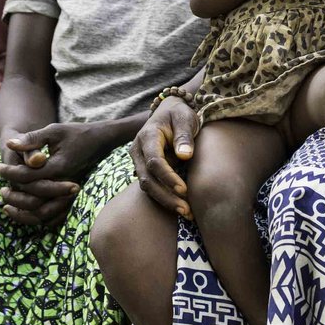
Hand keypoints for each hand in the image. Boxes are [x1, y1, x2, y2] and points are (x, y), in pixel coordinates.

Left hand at [0, 123, 94, 227]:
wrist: (101, 141)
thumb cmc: (76, 133)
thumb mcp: (54, 131)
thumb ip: (32, 139)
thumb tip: (9, 144)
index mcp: (58, 167)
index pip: (27, 176)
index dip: (9, 173)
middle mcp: (64, 184)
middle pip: (33, 200)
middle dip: (13, 196)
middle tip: (1, 189)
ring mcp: (70, 194)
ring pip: (42, 214)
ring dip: (22, 212)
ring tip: (7, 204)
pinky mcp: (72, 199)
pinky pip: (53, 217)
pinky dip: (36, 218)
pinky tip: (24, 212)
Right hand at [130, 96, 201, 216]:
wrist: (169, 111)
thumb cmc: (179, 114)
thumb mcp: (185, 118)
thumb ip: (184, 135)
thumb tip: (184, 155)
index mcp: (147, 136)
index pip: (154, 161)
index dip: (168, 177)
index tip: (185, 190)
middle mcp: (138, 150)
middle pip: (147, 179)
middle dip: (166, 196)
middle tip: (186, 210)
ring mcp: (138, 161)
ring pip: (147, 186)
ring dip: (165, 201)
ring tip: (186, 213)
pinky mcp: (144, 169)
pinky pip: (151, 186)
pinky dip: (164, 198)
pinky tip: (181, 207)